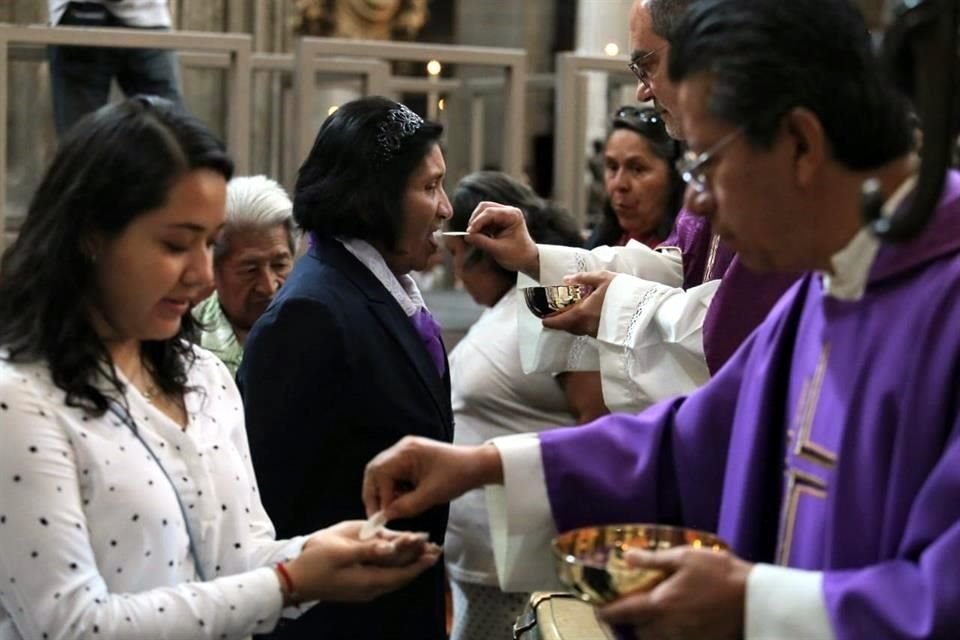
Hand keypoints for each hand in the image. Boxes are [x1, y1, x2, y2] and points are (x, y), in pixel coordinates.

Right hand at [285, 521, 440, 602]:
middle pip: (401, 576)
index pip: (403, 572)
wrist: (292, 581)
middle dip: (419, 562)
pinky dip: (396, 568)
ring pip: (394, 578)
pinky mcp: (358, 588)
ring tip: (422, 553)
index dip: (420, 561)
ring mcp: (364, 590)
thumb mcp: (341, 551)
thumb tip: (392, 548)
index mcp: (369, 580)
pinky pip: (384, 578)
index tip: (435, 549)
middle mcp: (371, 589)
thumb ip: (368, 549)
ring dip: (408, 565)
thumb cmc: (315, 562)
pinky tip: (397, 560)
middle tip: (435, 549)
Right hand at [363, 436, 503, 520]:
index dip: (379, 496)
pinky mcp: (411, 458)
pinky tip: (403, 499)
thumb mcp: (432, 495)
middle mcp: (402, 448)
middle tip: (378, 515)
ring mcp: (406, 452)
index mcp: (406, 452)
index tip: (384, 516)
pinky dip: (393, 488)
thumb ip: (407, 506)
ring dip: (384, 492)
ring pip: (382, 473)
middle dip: (374, 493)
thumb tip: (386, 516)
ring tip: (394, 508)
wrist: (477, 465)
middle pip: (375, 470)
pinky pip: (393, 474)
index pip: (379, 474)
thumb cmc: (458, 476)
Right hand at [465, 202, 539, 277]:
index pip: (490, 213)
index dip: (477, 222)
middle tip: (470, 234)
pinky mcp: (498, 220)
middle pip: (485, 207)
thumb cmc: (517, 255)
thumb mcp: (498, 250)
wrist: (527, 259)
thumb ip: (482, 242)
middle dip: (475, 220)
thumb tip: (467, 236)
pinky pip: (483, 218)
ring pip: (482, 211)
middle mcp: (508, 211)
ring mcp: (503, 215)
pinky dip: (479, 226)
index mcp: (513, 215)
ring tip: (474, 236)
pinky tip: (478, 236)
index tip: (469, 233)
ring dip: (476, 222)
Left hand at [540, 271, 617, 337]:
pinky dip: (582, 324)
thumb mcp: (603, 278)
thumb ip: (582, 278)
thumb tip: (566, 280)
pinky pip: (587, 331)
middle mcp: (586, 327)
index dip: (547, 320)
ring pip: (576, 330)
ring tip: (569, 311)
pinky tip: (586, 314)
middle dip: (558, 321)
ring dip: (570, 322)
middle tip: (553, 312)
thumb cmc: (624, 291)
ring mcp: (595, 333)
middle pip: (565, 327)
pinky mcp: (604, 335)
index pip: (557, 322)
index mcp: (581, 313)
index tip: (541, 317)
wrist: (645, 309)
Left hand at [597, 547, 751, 639]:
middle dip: (630, 623)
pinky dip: (669, 635)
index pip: (621, 613)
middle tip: (629, 608)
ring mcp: (684, 639)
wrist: (755, 600)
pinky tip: (676, 621)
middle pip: (637, 632)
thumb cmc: (720, 573)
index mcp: (659, 604)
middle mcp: (667, 627)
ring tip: (653, 615)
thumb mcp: (685, 557)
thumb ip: (653, 560)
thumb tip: (626, 556)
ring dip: (649, 630)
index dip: (605, 611)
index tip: (599, 606)